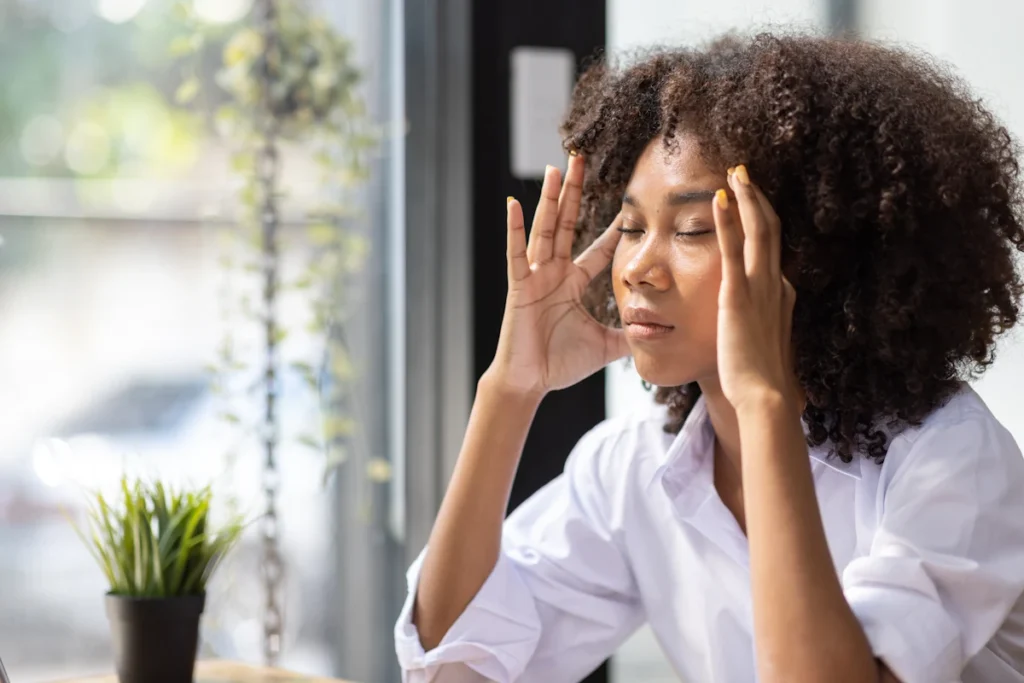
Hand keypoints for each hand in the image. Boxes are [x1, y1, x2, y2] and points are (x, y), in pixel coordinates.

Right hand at [487, 154, 628, 395]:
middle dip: (576, 192)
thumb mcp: (605, 346)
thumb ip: (628, 336)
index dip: (613, 228)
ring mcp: (535, 276)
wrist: (529, 382)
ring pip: (546, 229)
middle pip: (568, 223)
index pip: (596, 248)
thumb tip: (657, 335)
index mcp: (572, 283)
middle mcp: (554, 272)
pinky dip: (515, 228)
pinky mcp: (520, 286)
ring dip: (552, 198)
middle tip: (582, 158)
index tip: (629, 205)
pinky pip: (517, 253)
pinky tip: (514, 202)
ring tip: (557, 168)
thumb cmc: (559, 364)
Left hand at [712, 165, 798, 412]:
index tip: (754, 201)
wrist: (765, 397)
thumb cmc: (763, 381)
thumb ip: (763, 329)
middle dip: (758, 198)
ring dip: (747, 198)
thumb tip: (762, 330)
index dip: (764, 220)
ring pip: (758, 230)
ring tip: (735, 172)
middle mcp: (775, 284)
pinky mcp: (737, 296)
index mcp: (781, 295)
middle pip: (771, 229)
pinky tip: (719, 197)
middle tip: (743, 172)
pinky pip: (732, 249)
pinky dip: (727, 220)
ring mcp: (759, 287)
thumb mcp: (766, 346)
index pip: (773, 248)